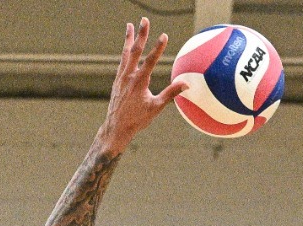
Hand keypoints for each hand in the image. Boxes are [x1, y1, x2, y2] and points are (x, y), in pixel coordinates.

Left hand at [97, 19, 181, 150]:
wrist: (116, 127)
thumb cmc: (137, 120)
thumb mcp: (156, 107)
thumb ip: (170, 94)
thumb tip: (186, 84)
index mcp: (139, 82)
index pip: (150, 61)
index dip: (158, 47)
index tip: (164, 35)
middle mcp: (128, 76)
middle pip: (135, 51)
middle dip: (141, 34)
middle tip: (144, 20)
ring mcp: (121, 77)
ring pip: (125, 53)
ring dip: (128, 38)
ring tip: (130, 25)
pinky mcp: (117, 80)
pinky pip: (122, 61)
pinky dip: (125, 51)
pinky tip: (127, 46)